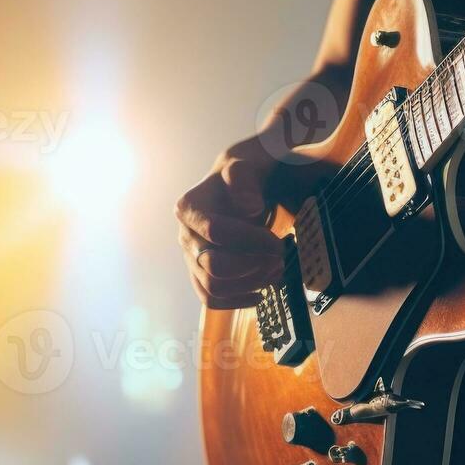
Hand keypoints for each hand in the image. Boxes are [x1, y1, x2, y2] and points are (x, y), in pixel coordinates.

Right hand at [176, 138, 285, 309]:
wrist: (245, 187)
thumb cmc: (248, 173)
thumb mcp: (248, 163)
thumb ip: (244, 179)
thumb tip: (248, 206)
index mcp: (189, 207)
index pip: (215, 231)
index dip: (250, 240)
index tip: (278, 241)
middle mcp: (185, 235)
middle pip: (213, 265)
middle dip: (252, 266)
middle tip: (279, 258)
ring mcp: (191, 257)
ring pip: (214, 287)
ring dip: (249, 284)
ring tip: (275, 270)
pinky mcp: (201, 274)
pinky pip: (212, 299)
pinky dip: (237, 300)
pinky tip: (261, 292)